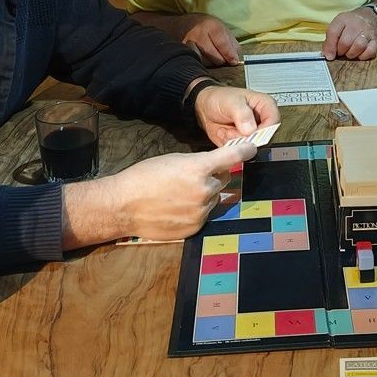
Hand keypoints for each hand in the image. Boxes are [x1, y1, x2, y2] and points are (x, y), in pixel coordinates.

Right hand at [109, 143, 257, 240]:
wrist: (123, 206)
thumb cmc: (144, 177)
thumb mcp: (173, 160)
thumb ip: (198, 163)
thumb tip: (216, 166)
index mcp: (198, 168)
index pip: (231, 157)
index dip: (245, 152)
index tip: (252, 149)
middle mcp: (204, 190)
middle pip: (223, 179)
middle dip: (214, 176)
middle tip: (193, 176)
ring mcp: (201, 211)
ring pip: (215, 198)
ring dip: (205, 194)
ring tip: (180, 194)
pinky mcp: (195, 227)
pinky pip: (205, 214)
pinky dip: (196, 210)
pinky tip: (177, 208)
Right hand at [180, 15, 241, 66]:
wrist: (183, 24)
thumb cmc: (206, 27)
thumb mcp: (221, 28)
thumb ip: (231, 43)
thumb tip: (235, 58)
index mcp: (211, 26)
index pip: (222, 44)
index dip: (229, 55)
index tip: (234, 62)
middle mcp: (198, 34)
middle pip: (214, 56)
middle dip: (221, 60)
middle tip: (223, 58)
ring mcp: (188, 44)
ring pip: (205, 62)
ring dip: (212, 63)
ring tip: (212, 56)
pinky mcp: (183, 52)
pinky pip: (196, 62)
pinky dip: (202, 63)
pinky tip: (203, 59)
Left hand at [194, 85, 279, 146]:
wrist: (205, 108)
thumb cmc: (219, 98)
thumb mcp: (230, 102)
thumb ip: (242, 114)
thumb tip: (251, 129)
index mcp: (265, 105)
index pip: (274, 122)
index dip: (264, 130)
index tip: (250, 132)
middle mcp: (261, 121)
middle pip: (265, 138)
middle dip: (246, 138)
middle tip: (233, 129)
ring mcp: (252, 133)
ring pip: (252, 146)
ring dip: (236, 141)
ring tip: (227, 129)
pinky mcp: (243, 143)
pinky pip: (241, 151)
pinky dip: (230, 145)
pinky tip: (224, 133)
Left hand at [323, 9, 376, 60]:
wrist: (370, 17)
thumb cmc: (351, 24)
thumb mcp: (338, 25)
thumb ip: (330, 39)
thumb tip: (328, 55)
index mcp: (343, 19)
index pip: (333, 32)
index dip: (330, 46)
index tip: (329, 56)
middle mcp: (356, 24)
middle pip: (345, 42)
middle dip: (341, 51)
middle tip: (340, 52)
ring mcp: (367, 32)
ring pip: (359, 46)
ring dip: (352, 54)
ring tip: (349, 52)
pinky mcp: (376, 40)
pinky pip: (370, 52)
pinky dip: (363, 56)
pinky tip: (359, 53)